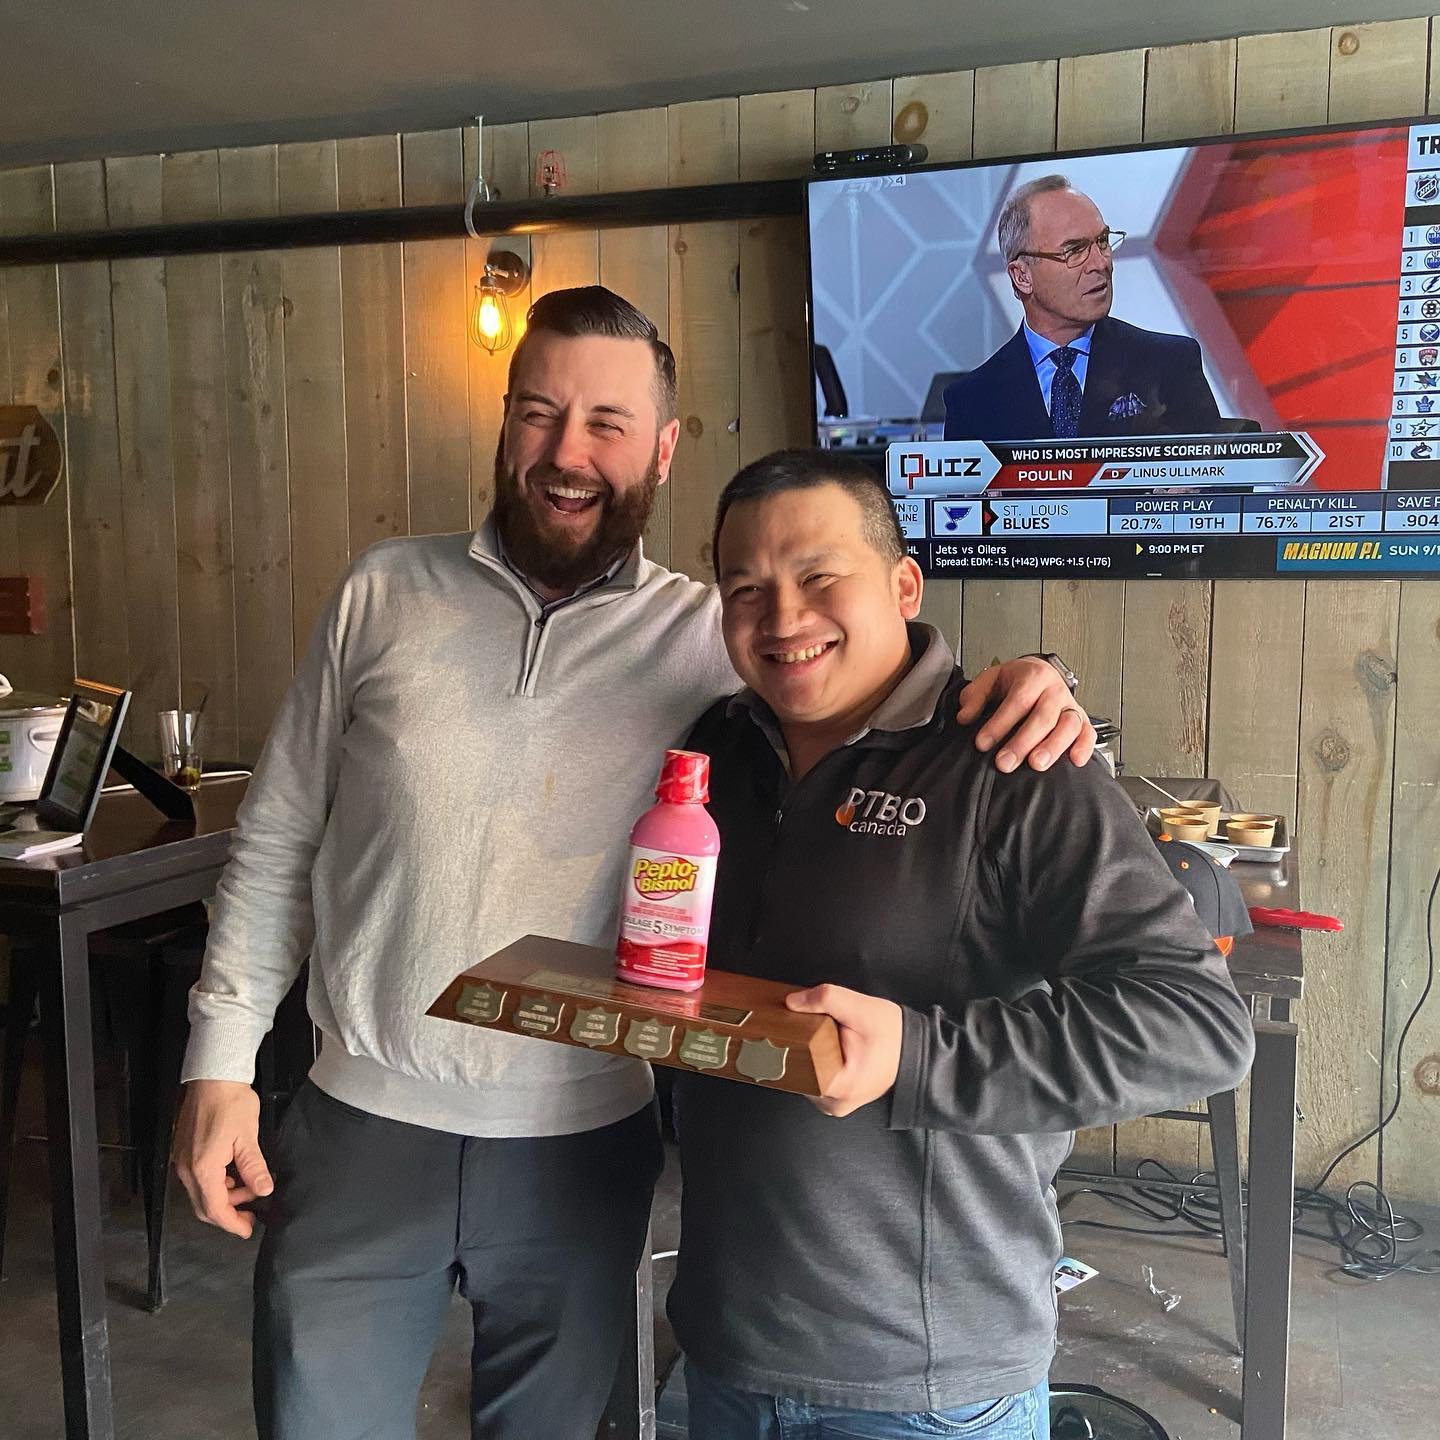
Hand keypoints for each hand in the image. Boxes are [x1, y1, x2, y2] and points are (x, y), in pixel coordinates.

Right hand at [173, 1079, 272, 1238]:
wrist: (213, 1077)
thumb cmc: (230, 1101)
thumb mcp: (248, 1136)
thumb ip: (254, 1167)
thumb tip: (264, 1190)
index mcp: (203, 1168)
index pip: (215, 1209)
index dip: (232, 1224)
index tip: (247, 1230)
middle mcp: (187, 1168)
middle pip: (205, 1206)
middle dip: (229, 1214)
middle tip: (251, 1213)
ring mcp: (183, 1160)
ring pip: (202, 1192)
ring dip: (225, 1196)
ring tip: (249, 1187)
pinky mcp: (185, 1151)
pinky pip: (199, 1178)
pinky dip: (217, 1183)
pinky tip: (234, 1174)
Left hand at [786, 984, 902, 1117]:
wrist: (917, 1051)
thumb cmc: (894, 1036)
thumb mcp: (859, 1008)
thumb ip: (824, 999)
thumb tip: (793, 1002)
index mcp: (836, 1086)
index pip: (793, 1069)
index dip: (786, 1044)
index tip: (784, 1029)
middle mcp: (834, 1102)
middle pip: (796, 1073)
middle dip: (796, 1048)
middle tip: (805, 1028)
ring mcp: (836, 1103)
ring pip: (804, 1076)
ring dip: (806, 1056)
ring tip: (816, 1037)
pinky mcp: (839, 1098)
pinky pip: (815, 1079)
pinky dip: (815, 1063)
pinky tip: (821, 1048)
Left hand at [956, 656, 1095, 773]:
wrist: (1039, 673)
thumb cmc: (1015, 681)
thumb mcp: (990, 680)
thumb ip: (975, 696)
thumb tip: (965, 717)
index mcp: (1032, 676)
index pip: (1017, 701)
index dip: (999, 724)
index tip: (982, 744)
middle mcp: (1055, 690)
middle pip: (1042, 717)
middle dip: (1022, 742)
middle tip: (1004, 763)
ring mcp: (1071, 705)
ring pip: (1068, 725)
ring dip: (1053, 747)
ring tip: (1036, 765)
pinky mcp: (1083, 720)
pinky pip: (1089, 733)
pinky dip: (1085, 747)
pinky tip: (1074, 761)